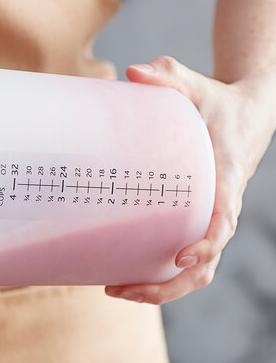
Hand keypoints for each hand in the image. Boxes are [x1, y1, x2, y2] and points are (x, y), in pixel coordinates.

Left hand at [105, 56, 275, 303]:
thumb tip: (133, 72)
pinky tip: (126, 275)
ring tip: (116, 291)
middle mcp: (222, 210)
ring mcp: (211, 223)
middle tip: (119, 289)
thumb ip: (170, 77)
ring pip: (197, 274)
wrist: (246, 115)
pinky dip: (161, 278)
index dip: (205, 244)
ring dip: (160, 290)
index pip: (223, 220)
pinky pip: (187, 264)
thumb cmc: (220, 104)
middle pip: (205, 265)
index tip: (180, 257)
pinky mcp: (199, 226)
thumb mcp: (198, 85)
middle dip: (165, 287)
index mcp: (226, 179)